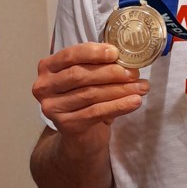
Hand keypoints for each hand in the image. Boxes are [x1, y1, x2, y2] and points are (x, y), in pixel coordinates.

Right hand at [32, 43, 149, 150]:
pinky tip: (135, 102)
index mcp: (48, 67)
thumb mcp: (88, 76)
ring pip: (90, 94)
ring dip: (120, 90)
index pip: (70, 55)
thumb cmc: (85, 96)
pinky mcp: (65, 125)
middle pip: (80, 75)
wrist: (80, 135)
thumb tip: (124, 59)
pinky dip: (119, 106)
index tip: (116, 53)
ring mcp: (52, 107)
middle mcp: (44, 87)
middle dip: (110, 73)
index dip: (93, 52)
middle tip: (134, 73)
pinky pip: (96, 112)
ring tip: (142, 87)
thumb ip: (98, 64)